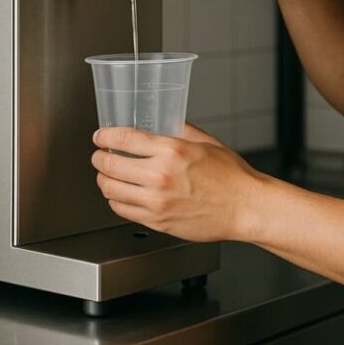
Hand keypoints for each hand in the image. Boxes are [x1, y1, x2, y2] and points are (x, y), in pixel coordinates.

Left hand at [91, 123, 265, 241]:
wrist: (244, 207)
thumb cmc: (231, 176)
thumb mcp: (206, 142)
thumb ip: (181, 130)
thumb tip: (165, 122)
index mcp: (172, 150)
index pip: (124, 139)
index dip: (105, 136)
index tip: (101, 136)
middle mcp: (160, 176)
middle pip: (110, 164)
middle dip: (99, 158)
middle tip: (99, 155)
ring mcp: (156, 201)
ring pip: (111, 190)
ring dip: (103, 179)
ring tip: (107, 175)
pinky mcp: (157, 221)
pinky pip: (122, 210)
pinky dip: (115, 200)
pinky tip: (121, 194)